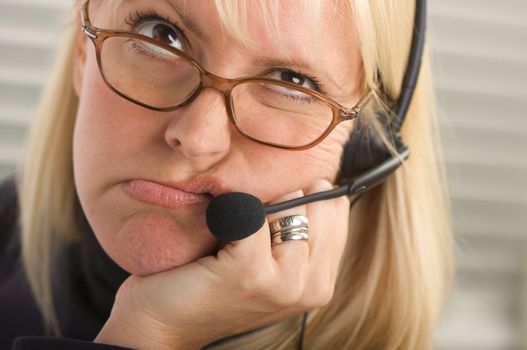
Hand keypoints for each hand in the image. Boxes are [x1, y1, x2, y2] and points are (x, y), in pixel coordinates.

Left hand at [94, 179, 349, 349]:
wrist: (163, 321)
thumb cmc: (214, 281)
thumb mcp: (269, 259)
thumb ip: (298, 230)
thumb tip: (315, 178)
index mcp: (322, 281)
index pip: (337, 207)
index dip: (303, 195)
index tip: (272, 210)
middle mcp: (314, 287)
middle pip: (318, 202)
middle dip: (283, 198)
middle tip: (249, 224)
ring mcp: (285, 283)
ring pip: (288, 205)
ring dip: (256, 206)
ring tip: (233, 233)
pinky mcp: (250, 272)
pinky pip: (251, 214)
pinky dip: (228, 213)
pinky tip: (215, 235)